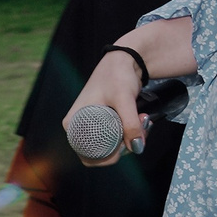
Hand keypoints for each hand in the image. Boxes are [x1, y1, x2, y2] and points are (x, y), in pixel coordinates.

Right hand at [64, 42, 144, 164]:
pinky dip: (131, 132)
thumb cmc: (117, 74)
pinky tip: (140, 119)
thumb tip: (137, 148)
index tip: (126, 147)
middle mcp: (79, 126)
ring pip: (112, 145)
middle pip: (101, 152)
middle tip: (140, 129)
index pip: (86, 155)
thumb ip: (130, 124)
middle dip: (123, 146)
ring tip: (143, 119)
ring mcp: (92, 124)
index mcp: (73, 123)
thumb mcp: (123, 100)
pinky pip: (117, 136)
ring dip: (131, 137)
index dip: (108, 157)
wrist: (126, 59)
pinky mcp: (105, 121)